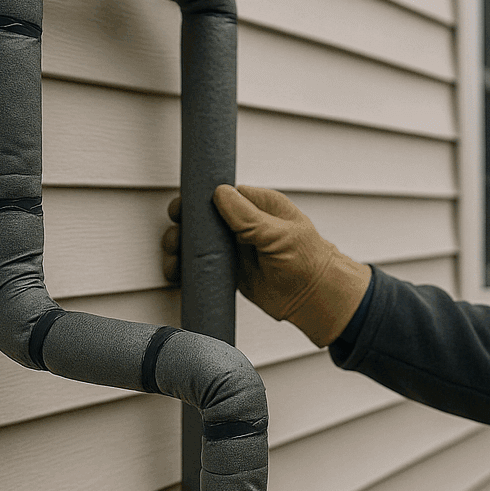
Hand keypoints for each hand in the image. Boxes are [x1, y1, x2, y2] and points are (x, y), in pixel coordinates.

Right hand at [162, 186, 370, 347]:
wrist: (315, 298)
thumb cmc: (308, 261)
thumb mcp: (278, 235)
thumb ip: (248, 217)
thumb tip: (219, 192)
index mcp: (259, 206)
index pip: (221, 195)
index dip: (197, 201)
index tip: (181, 210)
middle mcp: (244, 224)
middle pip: (202, 218)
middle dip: (183, 227)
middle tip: (176, 239)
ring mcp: (234, 248)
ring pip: (197, 242)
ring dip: (180, 249)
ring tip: (174, 259)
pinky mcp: (229, 271)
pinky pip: (200, 265)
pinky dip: (185, 269)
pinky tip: (177, 273)